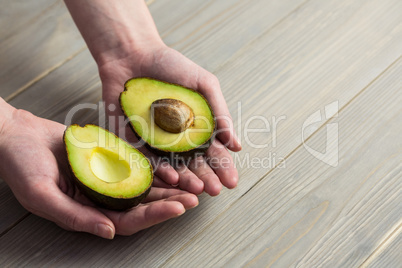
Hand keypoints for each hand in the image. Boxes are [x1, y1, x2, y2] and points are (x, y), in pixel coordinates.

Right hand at [0, 104, 197, 238]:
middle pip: (143, 205)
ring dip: (169, 185)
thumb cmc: (21, 166)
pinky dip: (155, 165)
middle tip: (196, 196)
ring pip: (145, 186)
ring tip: (193, 182)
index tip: (180, 208)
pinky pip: (137, 164)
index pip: (128, 221)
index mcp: (88, 213)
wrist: (17, 135)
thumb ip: (75, 216)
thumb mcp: (42, 195)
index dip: (155, 216)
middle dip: (171, 202)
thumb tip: (109, 233)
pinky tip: (173, 163)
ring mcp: (108, 179)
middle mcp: (102, 199)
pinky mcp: (110, 159)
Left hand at [99, 44, 240, 195]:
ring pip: (172, 167)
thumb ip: (220, 112)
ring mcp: (155, 142)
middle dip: (206, 178)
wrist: (134, 55)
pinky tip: (172, 179)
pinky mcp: (133, 142)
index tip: (231, 181)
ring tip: (198, 189)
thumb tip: (235, 144)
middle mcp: (176, 139)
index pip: (212, 153)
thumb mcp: (204, 84)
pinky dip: (159, 171)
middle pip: (194, 164)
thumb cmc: (171, 66)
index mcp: (196, 128)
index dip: (223, 167)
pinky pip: (146, 161)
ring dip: (186, 180)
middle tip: (215, 190)